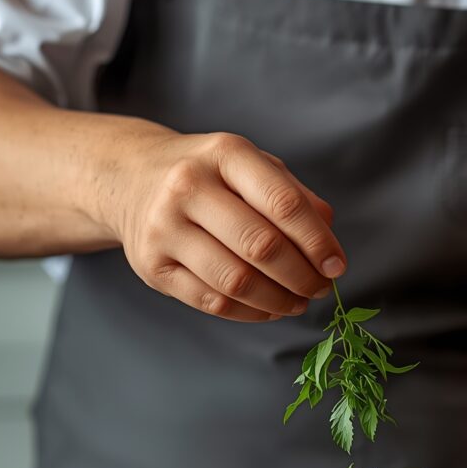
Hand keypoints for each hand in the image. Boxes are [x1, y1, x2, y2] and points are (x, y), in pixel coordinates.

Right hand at [100, 130, 345, 320]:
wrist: (130, 177)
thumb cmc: (209, 175)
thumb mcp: (251, 166)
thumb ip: (294, 196)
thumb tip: (329, 234)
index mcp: (225, 155)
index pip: (283, 204)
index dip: (317, 241)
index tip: (336, 266)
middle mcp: (189, 187)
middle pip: (260, 246)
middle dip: (301, 276)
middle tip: (321, 288)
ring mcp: (165, 228)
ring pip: (236, 280)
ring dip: (278, 300)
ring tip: (299, 302)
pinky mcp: (152, 266)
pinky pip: (212, 301)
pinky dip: (250, 312)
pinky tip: (270, 308)